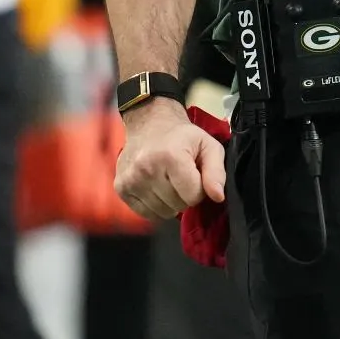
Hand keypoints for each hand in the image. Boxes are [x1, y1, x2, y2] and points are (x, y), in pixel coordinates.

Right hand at [115, 99, 227, 220]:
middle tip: (181, 177)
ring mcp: (131, 180)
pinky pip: (147, 214)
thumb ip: (216, 172)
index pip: (193, 196)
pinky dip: (156, 205)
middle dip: (185, 195)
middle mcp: (147, 169)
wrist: (148, 124)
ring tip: (168, 181)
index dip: (199, 188)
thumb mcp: (208, 146)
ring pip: (163, 213)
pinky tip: (156, 187)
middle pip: (179, 205)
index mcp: (171, 157)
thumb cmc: (181, 137)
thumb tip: (218, 196)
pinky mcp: (121, 188)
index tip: (195, 175)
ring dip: (170, 202)